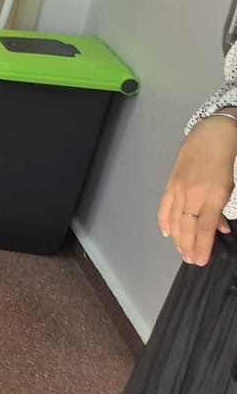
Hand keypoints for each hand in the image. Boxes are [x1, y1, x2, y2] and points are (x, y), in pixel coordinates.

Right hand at [158, 116, 236, 264]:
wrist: (212, 133)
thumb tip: (219, 228)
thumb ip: (222, 210)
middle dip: (188, 246)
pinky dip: (164, 221)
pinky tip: (167, 232)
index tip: (200, 260)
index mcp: (212, 194)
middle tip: (191, 260)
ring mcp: (179, 188)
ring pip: (174, 219)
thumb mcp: (230, 185)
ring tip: (181, 252)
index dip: (201, 246)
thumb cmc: (226, 157)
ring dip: (177, 238)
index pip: (204, 227)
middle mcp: (193, 193)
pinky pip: (165, 206)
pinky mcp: (171, 183)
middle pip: (187, 227)